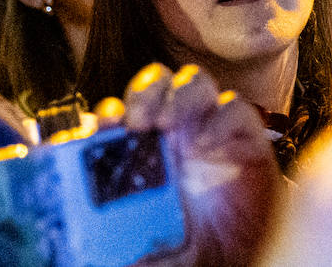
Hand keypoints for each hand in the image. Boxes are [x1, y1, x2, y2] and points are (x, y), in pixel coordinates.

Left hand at [97, 63, 281, 266]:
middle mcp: (178, 131)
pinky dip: (221, 118)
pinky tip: (207, 144)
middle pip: (157, 83)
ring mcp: (212, 129)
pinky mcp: (247, 136)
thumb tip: (85, 256)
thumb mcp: (148, 244)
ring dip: (179, 95)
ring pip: (195, 82)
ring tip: (169, 123)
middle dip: (144, 92)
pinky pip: (236, 108)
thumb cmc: (192, 245)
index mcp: (147, 150)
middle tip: (138, 121)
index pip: (123, 112)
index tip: (101, 125)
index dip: (110, 112)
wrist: (240, 256)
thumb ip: (122, 242)